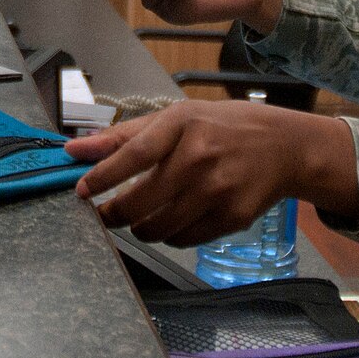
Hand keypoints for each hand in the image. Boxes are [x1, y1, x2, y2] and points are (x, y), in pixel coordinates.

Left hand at [65, 99, 355, 246]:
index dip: (102, 176)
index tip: (81, 190)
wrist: (284, 147)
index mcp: (182, 124)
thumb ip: (123, 136)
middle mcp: (200, 156)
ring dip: (141, 228)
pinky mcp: (232, 217)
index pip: (133, 154)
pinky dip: (170, 235)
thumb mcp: (176, 118)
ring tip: (142, 216)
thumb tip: (74, 150)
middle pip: (140, 202)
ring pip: (158, 228)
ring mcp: (218, 190)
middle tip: (106, 214)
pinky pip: (184, 239)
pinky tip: (176, 218)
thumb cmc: (223, 128)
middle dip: (114, 214)